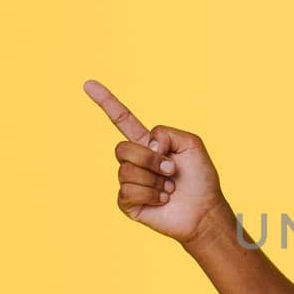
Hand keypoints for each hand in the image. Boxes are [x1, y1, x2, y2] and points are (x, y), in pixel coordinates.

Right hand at [83, 79, 224, 244]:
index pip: (122, 120)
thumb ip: (167, 133)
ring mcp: (129, 182)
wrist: (204, 210)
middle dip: (150, 159)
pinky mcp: (127, 203)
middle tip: (171, 171)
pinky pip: (128, 191)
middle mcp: (135, 161)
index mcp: (148, 143)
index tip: (88, 83)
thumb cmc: (201, 179)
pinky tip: (162, 199)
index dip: (106, 102)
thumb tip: (147, 145)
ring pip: (126, 171)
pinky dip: (151, 194)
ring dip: (154, 180)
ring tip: (169, 188)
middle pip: (122, 148)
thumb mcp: (191, 144)